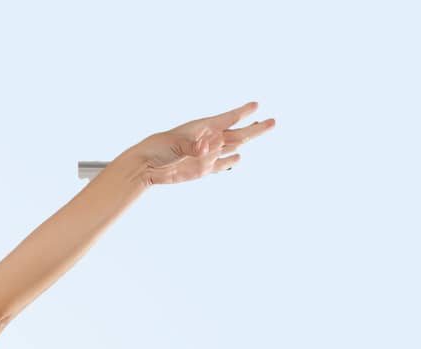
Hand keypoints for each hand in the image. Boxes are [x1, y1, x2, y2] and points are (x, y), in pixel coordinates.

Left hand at [129, 102, 274, 185]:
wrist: (147, 165)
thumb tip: (209, 147)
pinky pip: (219, 165)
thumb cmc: (159, 148)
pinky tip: (238, 158)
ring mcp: (207, 155)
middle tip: (273, 121)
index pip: (228, 119)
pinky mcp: (202, 170)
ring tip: (261, 128)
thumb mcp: (176, 145)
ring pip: (232, 147)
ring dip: (246, 140)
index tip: (256, 105)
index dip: (242, 112)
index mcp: (204, 128)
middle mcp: (209, 140)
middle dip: (255, 128)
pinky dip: (229, 161)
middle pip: (237, 134)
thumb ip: (194, 147)